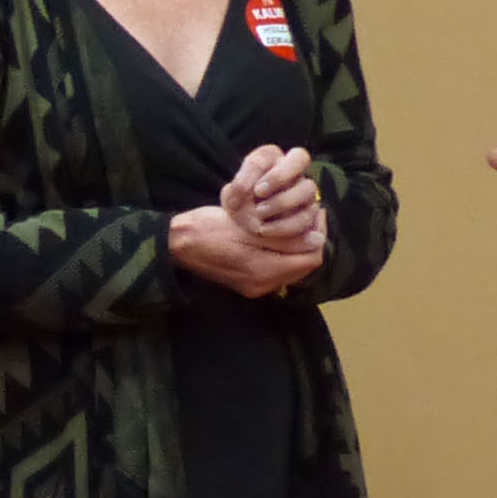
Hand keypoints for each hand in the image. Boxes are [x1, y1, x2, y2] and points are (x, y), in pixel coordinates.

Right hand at [169, 204, 321, 297]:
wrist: (177, 244)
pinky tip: (275, 235)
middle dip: (310, 240)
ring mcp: (254, 286)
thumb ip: (284, 236)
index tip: (316, 211)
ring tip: (292, 221)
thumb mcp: (249, 227)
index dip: (319, 234)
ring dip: (297, 246)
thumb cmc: (209, 229)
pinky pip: (276, 269)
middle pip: (304, 265)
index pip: (311, 259)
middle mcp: (263, 285)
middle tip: (308, 214)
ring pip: (291, 267)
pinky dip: (282, 253)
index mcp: (265, 271)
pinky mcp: (246, 282)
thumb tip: (316, 238)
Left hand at [222, 146, 324, 257]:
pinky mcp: (308, 213)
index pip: (270, 153)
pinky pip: (306, 216)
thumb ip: (238, 189)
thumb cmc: (241, 204)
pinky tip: (264, 229)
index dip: (256, 170)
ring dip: (282, 202)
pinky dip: (284, 225)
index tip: (248, 189)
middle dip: (279, 176)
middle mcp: (291, 170)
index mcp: (270, 159)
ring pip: (307, 189)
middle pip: (300, 157)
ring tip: (259, 213)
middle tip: (258, 193)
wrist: (246, 227)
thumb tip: (250, 194)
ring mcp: (304, 190)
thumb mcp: (231, 196)